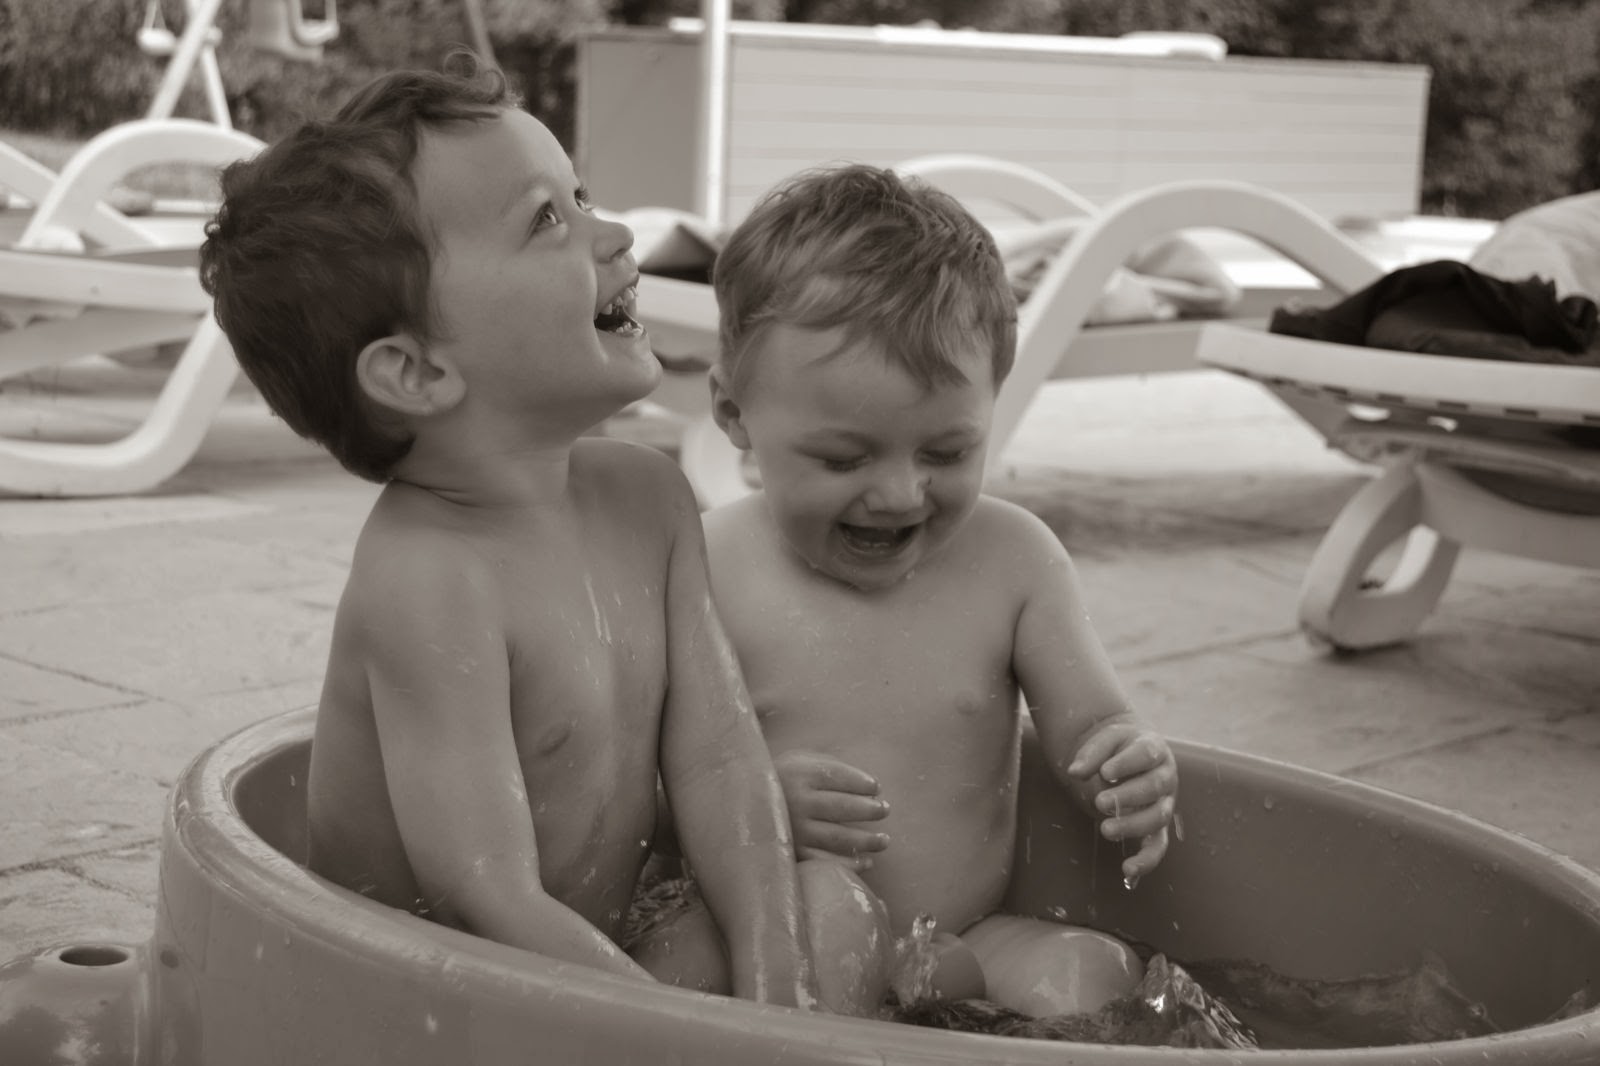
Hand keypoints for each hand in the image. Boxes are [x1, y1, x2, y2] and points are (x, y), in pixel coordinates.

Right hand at [773, 749, 889, 870]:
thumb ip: (828, 765)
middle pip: (842, 807)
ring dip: (867, 840)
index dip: (861, 782)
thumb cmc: (780, 780)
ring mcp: (794, 829)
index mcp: (798, 774)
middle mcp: (797, 801)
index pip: (838, 776)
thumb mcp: (797, 761)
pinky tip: (867, 862)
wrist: (738, 804)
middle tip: (885, 810)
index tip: (877, 788)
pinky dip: (850, 865)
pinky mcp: (792, 852)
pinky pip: (825, 862)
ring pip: (838, 837)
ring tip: (884, 840)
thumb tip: (871, 785)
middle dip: (869, 810)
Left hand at [1067, 721, 1177, 883]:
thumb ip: (1091, 753)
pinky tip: (1128, 871)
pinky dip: (1146, 861)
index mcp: (1154, 750)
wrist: (1128, 756)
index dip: (1127, 763)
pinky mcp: (1157, 828)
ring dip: (1133, 825)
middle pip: (1153, 787)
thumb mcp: (1105, 741)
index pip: (1145, 754)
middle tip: (1101, 801)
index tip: (1105, 772)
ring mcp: (1163, 804)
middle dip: (1128, 796)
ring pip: (1157, 818)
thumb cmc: (1117, 749)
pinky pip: (1157, 847)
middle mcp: (1165, 777)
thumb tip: (1075, 772)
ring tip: (1106, 829)